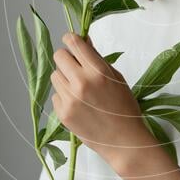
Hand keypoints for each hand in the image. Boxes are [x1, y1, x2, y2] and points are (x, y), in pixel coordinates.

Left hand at [50, 32, 156, 174]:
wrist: (124, 140)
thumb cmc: (125, 107)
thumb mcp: (116, 77)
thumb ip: (97, 59)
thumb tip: (83, 41)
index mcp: (98, 71)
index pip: (74, 43)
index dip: (71, 39)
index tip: (71, 41)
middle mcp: (81, 82)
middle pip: (59, 56)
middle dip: (66, 58)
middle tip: (75, 66)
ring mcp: (70, 99)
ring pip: (55, 75)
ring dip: (64, 77)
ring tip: (79, 88)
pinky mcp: (63, 113)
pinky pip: (56, 95)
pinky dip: (64, 96)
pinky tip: (78, 104)